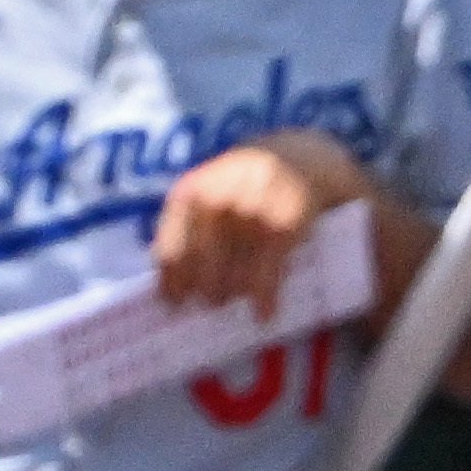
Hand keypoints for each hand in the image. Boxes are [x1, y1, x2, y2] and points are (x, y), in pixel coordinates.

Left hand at [145, 130, 360, 317]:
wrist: (300, 157)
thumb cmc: (247, 182)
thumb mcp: (209, 188)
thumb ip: (188, 222)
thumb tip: (169, 275)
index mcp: (188, 195)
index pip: (170, 252)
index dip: (171, 283)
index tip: (173, 305)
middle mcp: (215, 204)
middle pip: (200, 269)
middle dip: (205, 292)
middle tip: (211, 304)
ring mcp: (249, 216)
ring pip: (232, 276)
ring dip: (233, 295)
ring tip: (236, 303)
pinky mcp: (282, 228)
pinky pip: (266, 276)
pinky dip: (265, 299)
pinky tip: (264, 313)